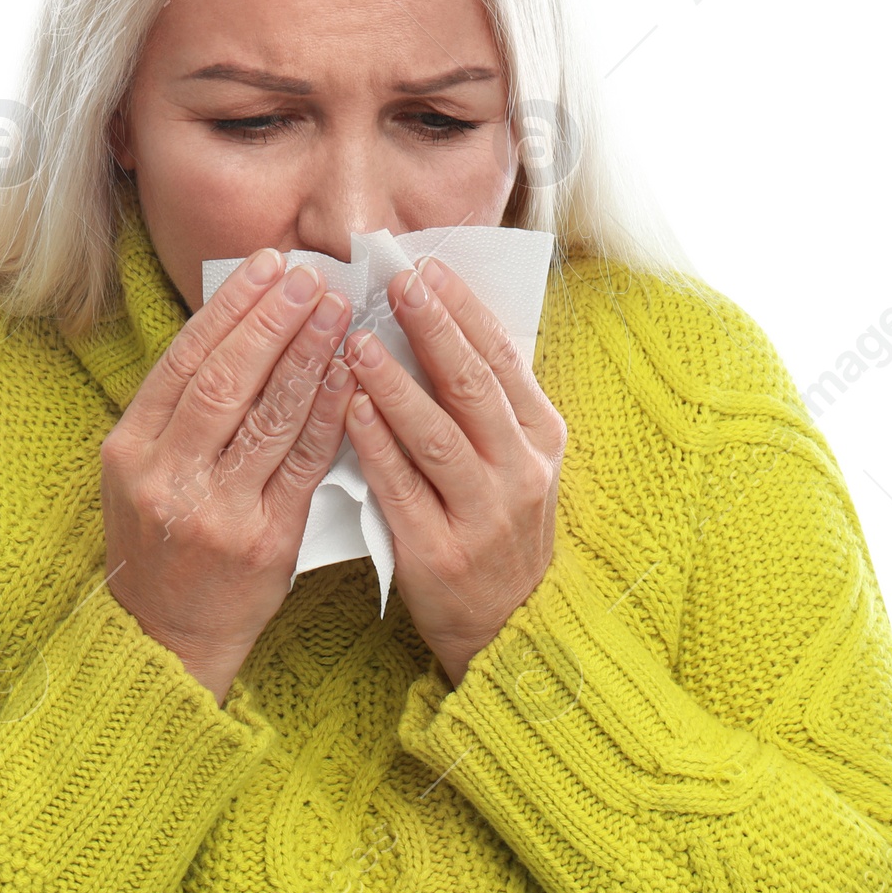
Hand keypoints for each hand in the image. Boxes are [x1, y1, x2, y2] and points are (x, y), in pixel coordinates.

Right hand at [101, 249, 356, 702]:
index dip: (230, 308)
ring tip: (338, 311)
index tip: (268, 266)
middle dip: (272, 321)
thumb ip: (179, 411)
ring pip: (269, 416)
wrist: (166, 636)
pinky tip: (350, 377)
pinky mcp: (265, 539)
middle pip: (226, 380)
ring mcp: (216, 510)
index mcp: (130, 450)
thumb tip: (241, 327)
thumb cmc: (162, 542)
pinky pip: (304, 463)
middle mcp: (167, 476)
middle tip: (310, 277)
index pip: (184, 360)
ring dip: (308, 356)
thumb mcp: (142, 472)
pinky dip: (329, 414)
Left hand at [336, 253, 565, 686]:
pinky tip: (349, 409)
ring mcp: (483, 515)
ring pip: (438, 435)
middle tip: (394, 280)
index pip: (503, 357)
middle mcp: (520, 471)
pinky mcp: (441, 552)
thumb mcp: (513, 460)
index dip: (465, 309)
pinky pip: (403, 488)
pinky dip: (376, 445)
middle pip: (473, 385)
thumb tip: (437, 321)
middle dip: (433, 327)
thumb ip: (484, 400)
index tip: (428, 266)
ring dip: (396, 383)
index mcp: (541, 436)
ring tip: (356, 340)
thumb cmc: (496, 526)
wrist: (509, 626)